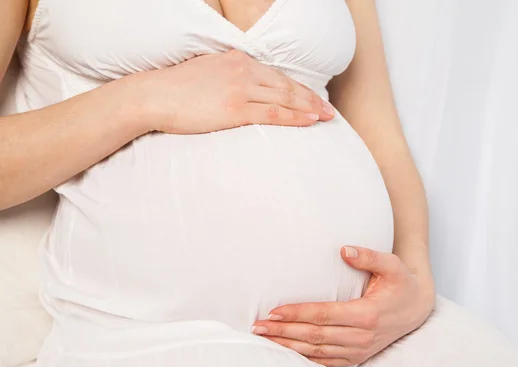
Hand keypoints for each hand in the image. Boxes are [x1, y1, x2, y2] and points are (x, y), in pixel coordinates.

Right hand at [136, 49, 334, 133]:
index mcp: (237, 60)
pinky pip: (273, 113)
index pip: (277, 75)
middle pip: (286, 85)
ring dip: (309, 108)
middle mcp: (243, 70)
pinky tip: (309, 121)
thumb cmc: (175, 89)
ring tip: (326, 118)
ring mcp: (240, 89)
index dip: (298, 88)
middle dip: (311, 98)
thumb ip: (227, 77)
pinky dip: (294, 117)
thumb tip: (239, 90)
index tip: (313, 98)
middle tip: (329, 110)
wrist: (153, 96)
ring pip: (284, 98)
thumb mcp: (206, 72)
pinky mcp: (235, 108)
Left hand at [252, 246, 434, 366]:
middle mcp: (361, 336)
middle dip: (284, 331)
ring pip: (317, 351)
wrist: (417, 308)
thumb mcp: (392, 264)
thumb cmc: (401, 283)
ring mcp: (359, 350)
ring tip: (265, 338)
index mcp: (367, 314)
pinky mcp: (357, 356)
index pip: (323, 315)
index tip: (274, 310)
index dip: (297, 314)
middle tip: (258, 326)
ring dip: (289, 345)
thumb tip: (344, 250)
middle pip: (314, 336)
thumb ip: (368, 256)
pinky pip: (326, 361)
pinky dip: (304, 357)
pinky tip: (287, 350)